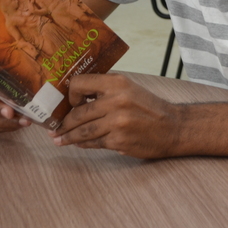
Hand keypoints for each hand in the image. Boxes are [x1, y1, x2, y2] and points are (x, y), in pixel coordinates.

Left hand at [50, 73, 183, 158]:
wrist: (173, 127)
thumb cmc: (149, 107)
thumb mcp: (129, 89)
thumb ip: (105, 91)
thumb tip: (76, 98)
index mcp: (117, 83)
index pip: (80, 83)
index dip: (70, 94)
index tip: (69, 103)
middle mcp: (116, 101)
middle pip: (78, 112)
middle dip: (63, 123)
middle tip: (53, 128)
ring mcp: (117, 122)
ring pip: (83, 131)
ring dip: (68, 137)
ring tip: (58, 140)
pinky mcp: (119, 141)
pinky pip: (94, 143)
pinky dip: (83, 143)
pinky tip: (77, 144)